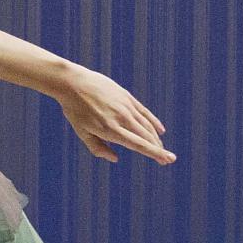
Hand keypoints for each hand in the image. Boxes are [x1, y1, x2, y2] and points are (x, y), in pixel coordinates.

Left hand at [50, 63, 173, 164]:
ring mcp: (126, 106)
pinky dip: (153, 122)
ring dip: (155, 138)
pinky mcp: (127, 96)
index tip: (169, 160)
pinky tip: (160, 131)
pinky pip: (144, 112)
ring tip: (160, 148)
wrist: (73, 82)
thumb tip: (115, 159)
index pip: (138, 144)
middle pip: (146, 136)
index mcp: (110, 129)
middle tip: (167, 160)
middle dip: (158, 149)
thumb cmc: (75, 110)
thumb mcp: (82, 132)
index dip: (155, 153)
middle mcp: (121, 118)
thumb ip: (98, 148)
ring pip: (146, 125)